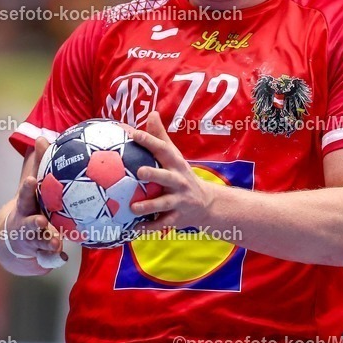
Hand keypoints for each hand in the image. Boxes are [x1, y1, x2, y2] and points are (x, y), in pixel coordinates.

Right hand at [4, 137, 68, 266]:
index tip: (32, 182)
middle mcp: (25, 224)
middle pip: (28, 224)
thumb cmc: (30, 205)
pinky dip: (55, 258)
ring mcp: (32, 241)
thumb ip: (38, 165)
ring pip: (40, 243)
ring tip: (56, 244)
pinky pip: (50, 258)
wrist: (15, 241)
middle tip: (40, 221)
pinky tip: (63, 257)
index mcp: (26, 206)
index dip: (28, 190)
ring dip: (48, 243)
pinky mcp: (39, 255)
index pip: (26, 196)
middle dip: (33, 223)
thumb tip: (42, 136)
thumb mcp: (32, 187)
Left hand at [127, 111, 215, 233]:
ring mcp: (179, 200)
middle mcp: (178, 181)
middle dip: (154, 174)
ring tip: (133, 208)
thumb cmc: (182, 175)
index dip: (149, 141)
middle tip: (139, 171)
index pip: (163, 150)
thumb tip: (151, 113)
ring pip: (164, 203)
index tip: (134, 133)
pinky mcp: (177, 217)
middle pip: (167, 177)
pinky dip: (149, 228)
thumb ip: (161, 137)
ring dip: (149, 206)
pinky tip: (134, 230)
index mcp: (175, 164)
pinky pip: (162, 224)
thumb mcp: (175, 156)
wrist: (208, 204)